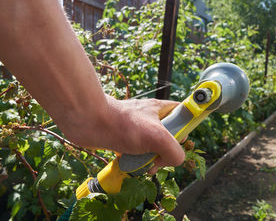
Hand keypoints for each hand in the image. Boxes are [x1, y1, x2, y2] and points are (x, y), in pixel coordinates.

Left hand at [58, 96, 184, 168]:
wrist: (89, 122)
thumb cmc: (123, 125)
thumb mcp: (157, 137)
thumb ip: (174, 150)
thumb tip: (175, 160)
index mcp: (160, 109)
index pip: (182, 114)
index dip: (186, 127)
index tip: (181, 141)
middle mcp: (150, 117)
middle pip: (168, 135)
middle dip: (166, 151)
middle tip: (160, 158)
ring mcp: (136, 128)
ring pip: (152, 146)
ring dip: (150, 159)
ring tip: (144, 164)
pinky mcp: (123, 137)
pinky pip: (136, 151)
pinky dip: (136, 160)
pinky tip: (130, 163)